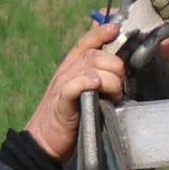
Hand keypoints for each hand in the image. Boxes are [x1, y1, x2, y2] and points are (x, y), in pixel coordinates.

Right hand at [22, 17, 166, 159]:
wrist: (45, 141)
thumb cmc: (73, 116)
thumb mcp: (87, 92)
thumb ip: (100, 77)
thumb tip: (121, 69)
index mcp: (73, 66)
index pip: (87, 41)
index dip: (101, 31)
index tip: (117, 28)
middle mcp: (67, 70)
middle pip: (95, 54)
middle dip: (115, 66)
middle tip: (123, 84)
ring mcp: (62, 84)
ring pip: (89, 66)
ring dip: (109, 79)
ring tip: (116, 94)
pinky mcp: (61, 102)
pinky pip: (73, 85)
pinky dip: (86, 82)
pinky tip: (96, 85)